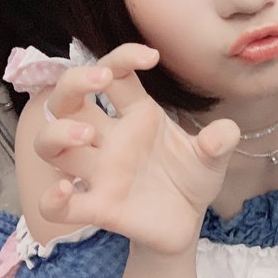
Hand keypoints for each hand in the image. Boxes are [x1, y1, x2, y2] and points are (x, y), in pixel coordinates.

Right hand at [35, 43, 239, 252]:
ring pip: (51, 144)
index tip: (151, 56)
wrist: (188, 221)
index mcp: (138, 116)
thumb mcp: (214, 156)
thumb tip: (227, 131)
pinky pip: (58, 206)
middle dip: (74, 82)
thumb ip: (220, 141)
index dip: (124, 57)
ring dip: (58, 133)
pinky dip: (52, 199)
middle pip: (68, 100)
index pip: (116, 74)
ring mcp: (99, 172)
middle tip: (100, 80)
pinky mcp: (97, 208)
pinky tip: (64, 191)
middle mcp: (111, 139)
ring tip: (86, 134)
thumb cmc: (192, 178)